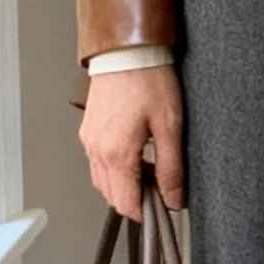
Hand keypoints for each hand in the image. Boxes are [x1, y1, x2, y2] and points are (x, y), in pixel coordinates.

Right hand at [79, 64, 185, 221]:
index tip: (163, 206)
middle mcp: (97, 150)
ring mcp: (89, 140)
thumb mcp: (170, 126)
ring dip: (126, 183)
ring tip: (151, 165)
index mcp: (116, 154)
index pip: (126, 204)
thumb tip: (174, 198)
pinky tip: (135, 152)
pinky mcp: (89, 131)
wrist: (127, 50)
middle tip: (161, 183)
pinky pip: (98, 162)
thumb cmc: (148, 79)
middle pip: (113, 196)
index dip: (147, 213)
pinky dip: (115, 167)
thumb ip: (171, 168)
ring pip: (103, 181)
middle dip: (137, 198)